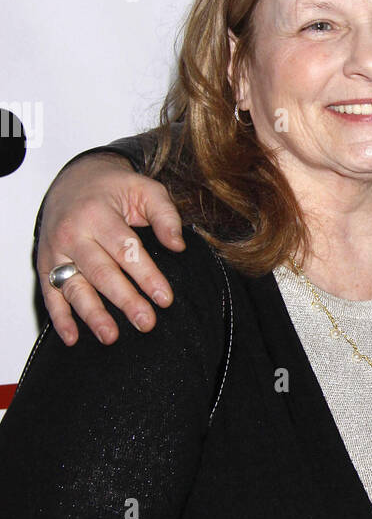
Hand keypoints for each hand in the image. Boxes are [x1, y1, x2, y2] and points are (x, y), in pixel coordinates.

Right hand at [37, 154, 184, 344]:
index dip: (146, 275)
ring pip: (74, 287)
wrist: (72, 180)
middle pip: (101, 272)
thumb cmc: (113, 188)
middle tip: (146, 322)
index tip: (165, 299)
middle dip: (124, 300)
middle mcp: (73, 234)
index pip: (126, 250)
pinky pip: (50, 294)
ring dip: (92, 314)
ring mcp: (56, 252)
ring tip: (111, 336)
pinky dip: (60, 318)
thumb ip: (164, 214)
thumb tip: (178, 245)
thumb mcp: (144, 189)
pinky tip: (72, 338)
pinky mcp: (45, 265)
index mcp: (98, 214)